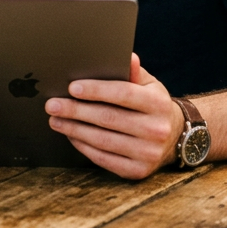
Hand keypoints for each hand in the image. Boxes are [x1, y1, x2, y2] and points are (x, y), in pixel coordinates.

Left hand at [44, 53, 183, 179]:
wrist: (174, 137)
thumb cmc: (152, 105)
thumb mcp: (149, 85)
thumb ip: (134, 72)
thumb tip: (128, 56)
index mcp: (158, 103)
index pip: (123, 94)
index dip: (96, 90)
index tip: (71, 88)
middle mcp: (156, 130)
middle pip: (109, 118)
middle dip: (76, 111)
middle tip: (52, 105)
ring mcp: (148, 153)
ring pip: (103, 140)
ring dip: (74, 129)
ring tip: (55, 120)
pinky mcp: (138, 171)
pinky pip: (104, 159)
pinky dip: (83, 146)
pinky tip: (71, 135)